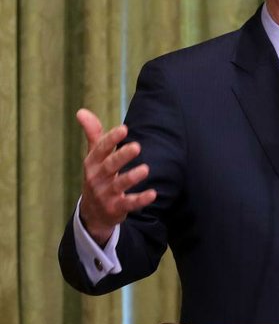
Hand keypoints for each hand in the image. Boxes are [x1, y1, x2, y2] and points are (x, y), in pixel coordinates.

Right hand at [77, 108, 156, 245]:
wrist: (92, 212)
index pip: (100, 149)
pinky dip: (140, 200)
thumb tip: (81, 111)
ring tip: (145, 169)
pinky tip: (153, 194)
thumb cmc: (97, 176)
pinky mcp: (116, 208)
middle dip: (121, 156)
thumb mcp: (93, 156)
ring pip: (118, 185)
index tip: (124, 128)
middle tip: (136, 146)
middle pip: (109, 166)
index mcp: (92, 163)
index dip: (111, 139)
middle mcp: (97, 178)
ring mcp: (105, 194)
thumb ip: (93, 134)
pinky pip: (128, 203)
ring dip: (131, 177)